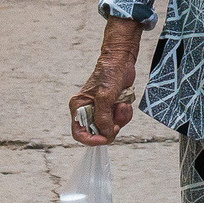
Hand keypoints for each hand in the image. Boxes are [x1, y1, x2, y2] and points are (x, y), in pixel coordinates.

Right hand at [69, 18, 142, 143]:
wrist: (121, 62)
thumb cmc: (108, 75)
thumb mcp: (104, 97)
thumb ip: (103, 118)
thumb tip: (106, 134)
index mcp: (79, 108)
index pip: (79, 133)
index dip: (91, 140)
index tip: (104, 138)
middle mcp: (88, 112)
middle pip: (98, 133)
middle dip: (110, 128)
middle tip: (116, 122)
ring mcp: (101, 111)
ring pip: (111, 128)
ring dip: (119, 119)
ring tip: (121, 105)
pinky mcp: (112, 109)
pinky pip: (119, 121)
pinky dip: (124, 114)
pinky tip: (124, 103)